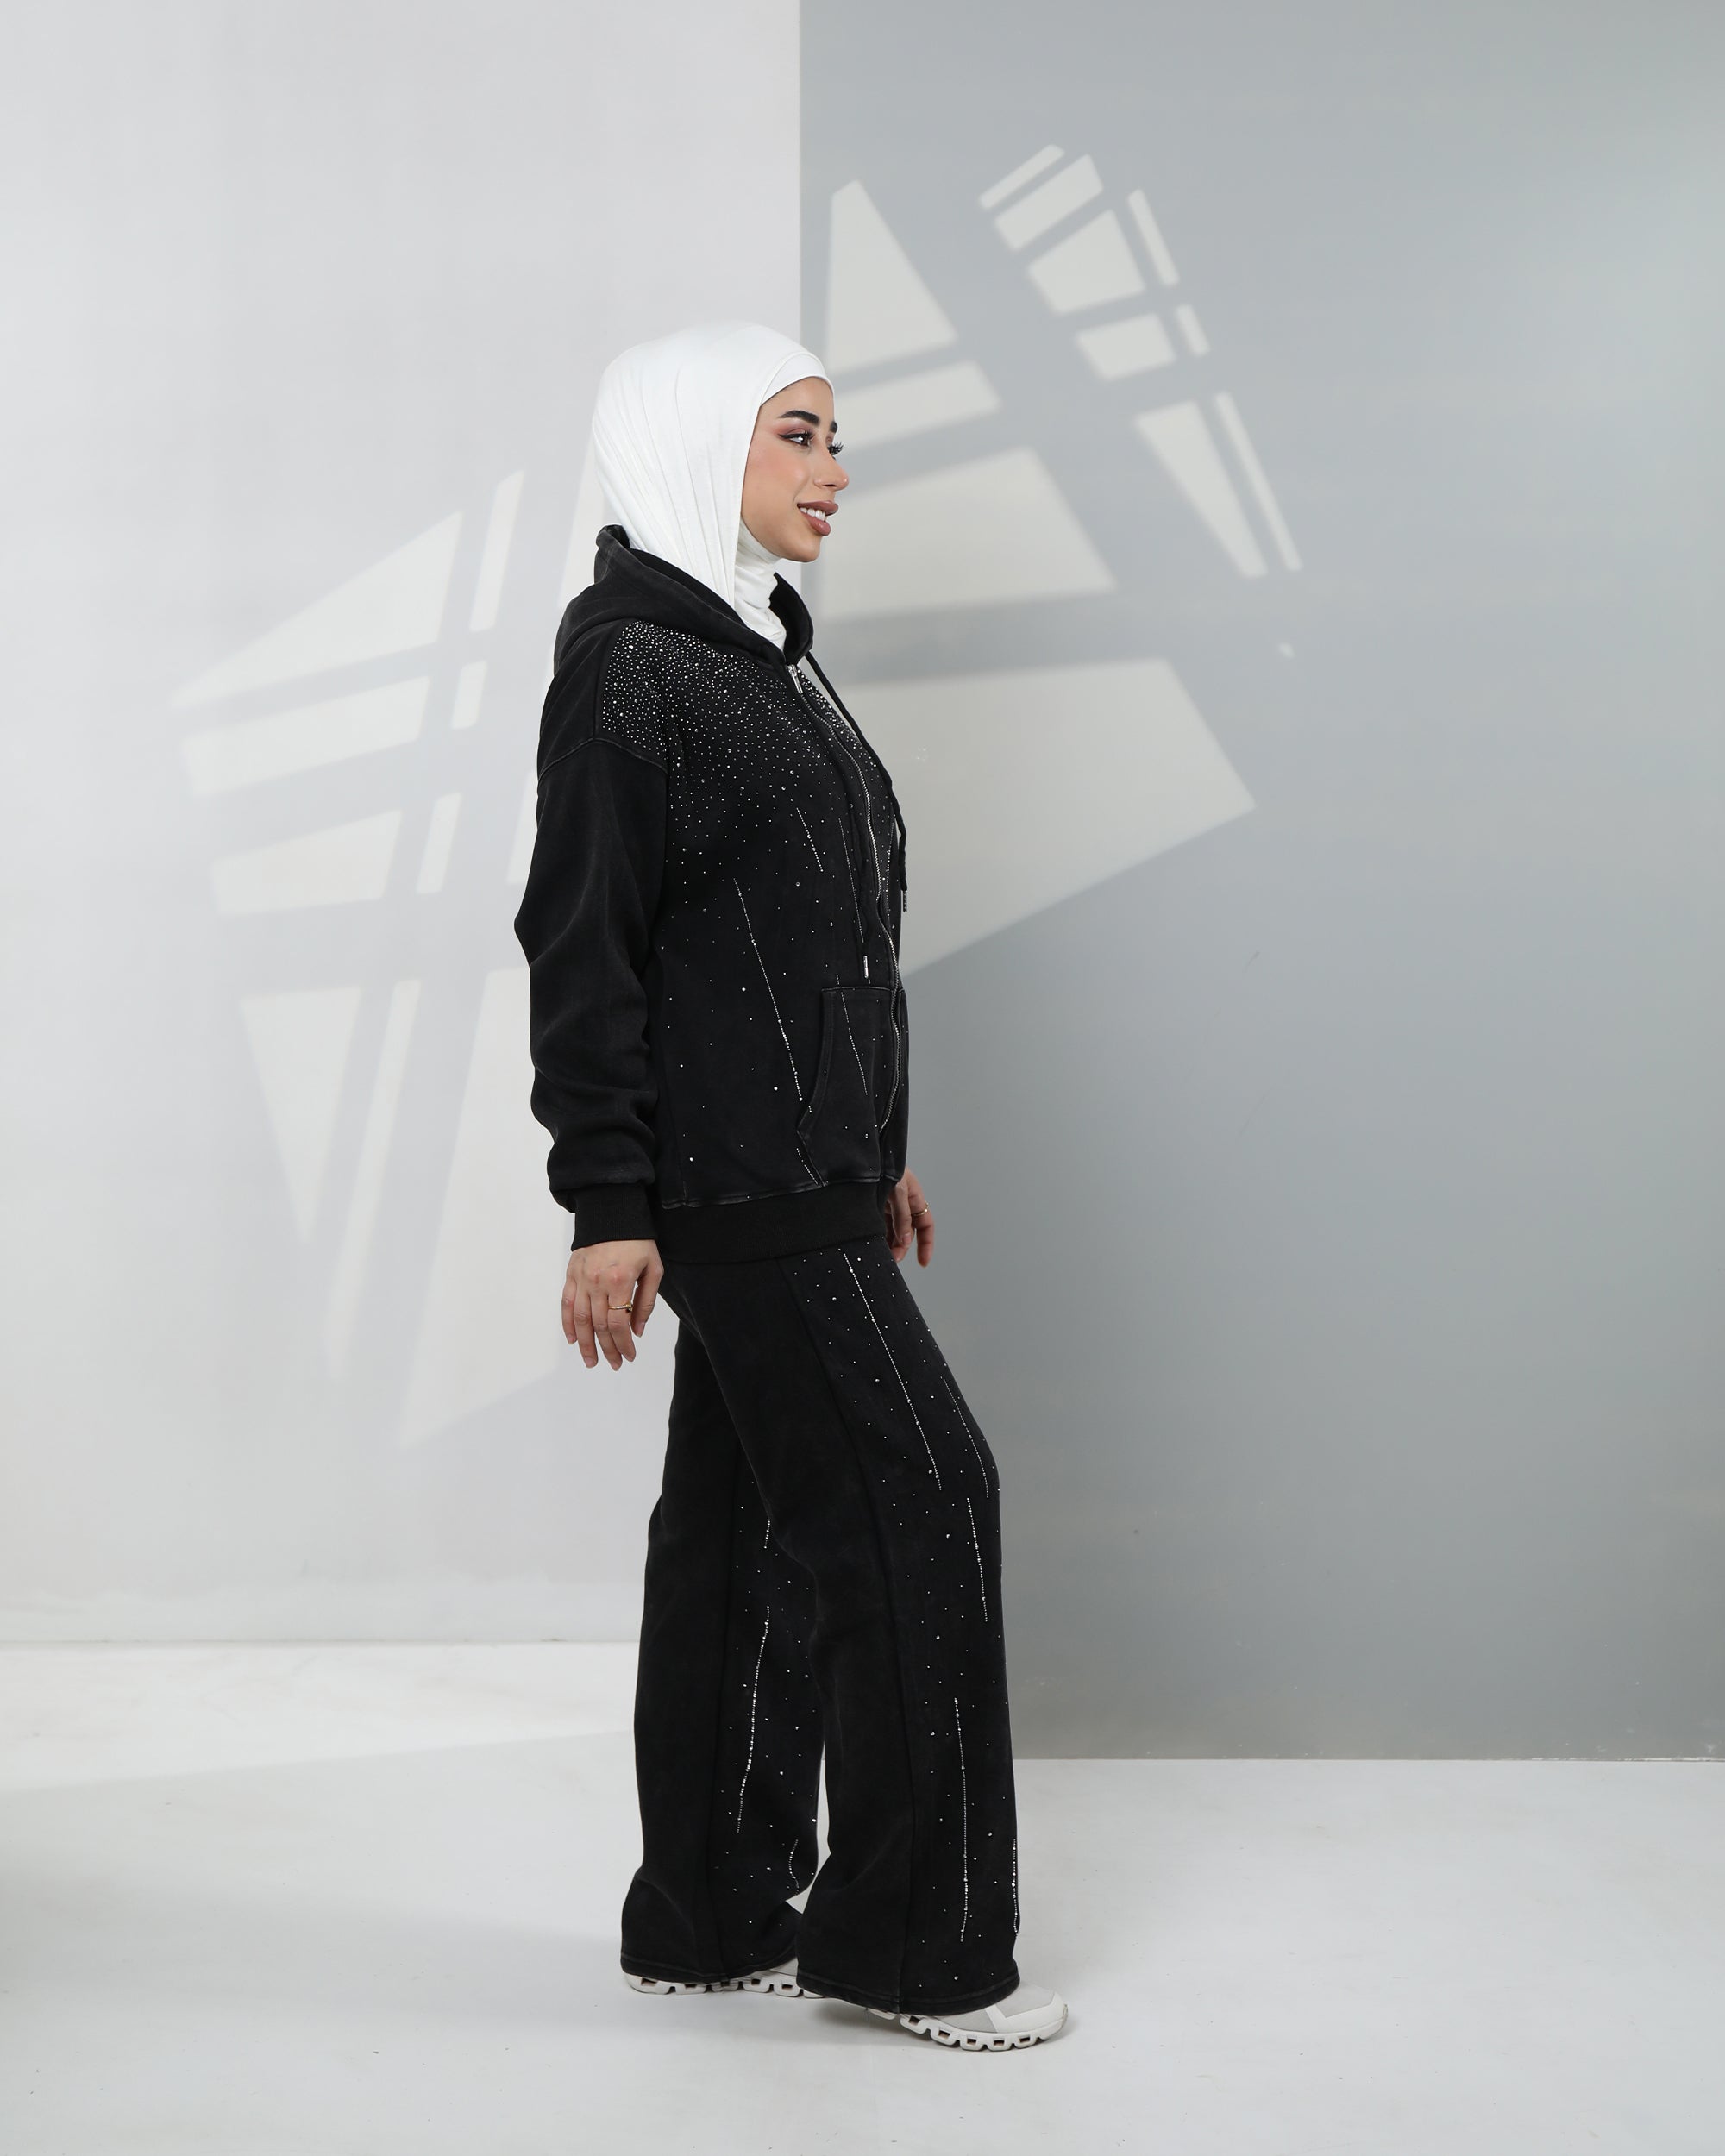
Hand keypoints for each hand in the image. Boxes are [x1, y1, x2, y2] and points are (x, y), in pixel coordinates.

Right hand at [564, 1239, 661, 1369]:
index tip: (629, 1356)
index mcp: (620, 1280)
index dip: (623, 1344)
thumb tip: (638, 1330)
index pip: (618, 1323)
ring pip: (580, 1319)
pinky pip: (566, 1303)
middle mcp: (597, 1281)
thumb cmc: (637, 1240)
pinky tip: (573, 1339)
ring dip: (585, 1344)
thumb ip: (646, 1301)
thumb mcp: (653, 1268)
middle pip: (600, 1325)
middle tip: (614, 1364)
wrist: (612, 1211)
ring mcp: (581, 1278)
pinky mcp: (571, 1273)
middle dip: (607, 1349)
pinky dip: (567, 1323)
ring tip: (591, 1361)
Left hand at [882, 1170, 933, 1266]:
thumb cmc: (885, 1165)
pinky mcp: (874, 1205)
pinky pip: (879, 1225)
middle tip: (893, 1260)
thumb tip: (905, 1240)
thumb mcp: (898, 1190)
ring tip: (883, 1256)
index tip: (923, 1262)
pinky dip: (878, 1235)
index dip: (926, 1243)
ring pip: (892, 1230)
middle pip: (907, 1232)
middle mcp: (903, 1203)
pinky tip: (873, 1244)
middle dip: (902, 1248)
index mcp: (914, 1198)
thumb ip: (902, 1216)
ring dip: (889, 1244)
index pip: (925, 1225)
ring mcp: (888, 1204)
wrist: (864, 1155)